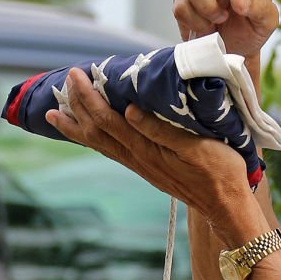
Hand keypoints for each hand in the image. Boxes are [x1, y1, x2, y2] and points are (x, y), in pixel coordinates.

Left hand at [45, 69, 265, 245]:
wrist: (225, 205)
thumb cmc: (219, 171)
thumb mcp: (195, 145)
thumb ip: (160, 129)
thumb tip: (128, 109)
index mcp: (146, 148)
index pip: (107, 118)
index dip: (89, 96)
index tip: (77, 74)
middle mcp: (137, 158)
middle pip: (96, 129)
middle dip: (77, 105)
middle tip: (63, 82)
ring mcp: (140, 165)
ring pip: (99, 143)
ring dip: (76, 126)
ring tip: (56, 114)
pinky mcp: (146, 169)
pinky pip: (110, 151)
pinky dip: (93, 139)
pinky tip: (89, 134)